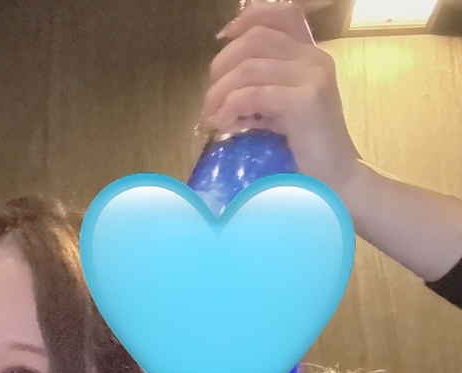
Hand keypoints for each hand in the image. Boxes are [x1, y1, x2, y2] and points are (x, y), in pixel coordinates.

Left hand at [202, 0, 360, 194]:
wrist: (337, 181)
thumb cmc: (307, 151)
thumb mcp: (283, 110)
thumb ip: (263, 88)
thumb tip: (223, 83)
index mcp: (311, 55)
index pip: (282, 13)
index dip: (247, 18)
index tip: (222, 39)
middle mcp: (314, 59)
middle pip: (256, 38)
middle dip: (223, 64)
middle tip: (210, 96)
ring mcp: (312, 77)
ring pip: (249, 67)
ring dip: (220, 91)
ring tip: (212, 116)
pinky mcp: (304, 102)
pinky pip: (252, 94)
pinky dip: (230, 108)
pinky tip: (223, 125)